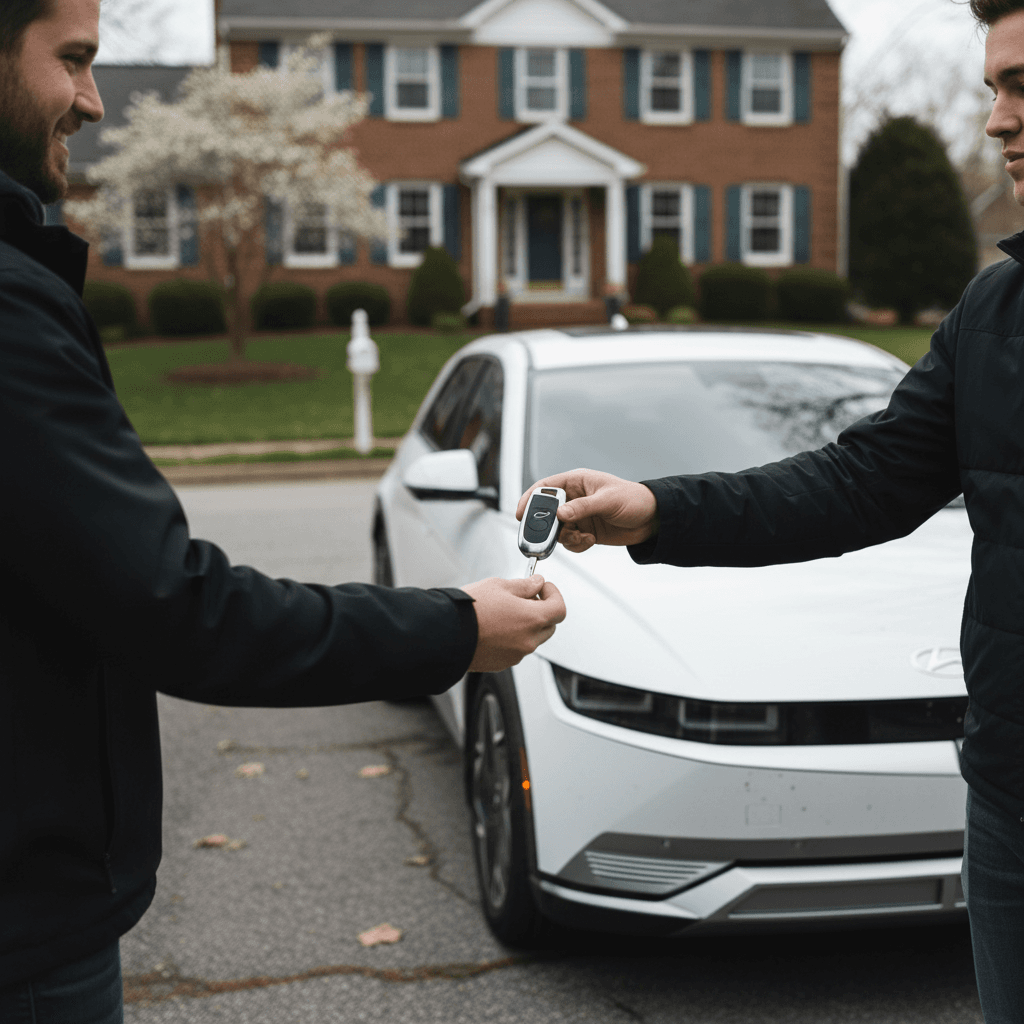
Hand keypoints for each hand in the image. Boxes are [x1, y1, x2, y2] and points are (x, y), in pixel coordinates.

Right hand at [462, 575, 565, 671]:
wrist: (446, 634)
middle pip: (549, 625)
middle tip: (526, 597)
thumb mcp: (499, 586)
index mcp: (533, 619)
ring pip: (532, 638)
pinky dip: (513, 638)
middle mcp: (529, 640)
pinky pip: (517, 649)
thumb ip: (524, 585)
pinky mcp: (503, 663)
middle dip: (542, 610)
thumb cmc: (469, 610)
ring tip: (505, 611)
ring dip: (527, 625)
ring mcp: (516, 654)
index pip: (560, 608)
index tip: (543, 587)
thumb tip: (536, 583)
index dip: (553, 594)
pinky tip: (496, 626)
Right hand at [517, 470, 658, 552]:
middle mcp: (574, 499)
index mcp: (577, 482)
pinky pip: (570, 542)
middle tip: (552, 536)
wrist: (653, 520)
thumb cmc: (634, 499)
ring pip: (557, 530)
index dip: (530, 498)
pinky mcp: (585, 531)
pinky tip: (590, 541)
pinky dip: (576, 545)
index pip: (545, 487)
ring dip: (566, 538)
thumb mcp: (607, 500)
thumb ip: (582, 508)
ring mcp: (579, 516)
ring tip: (582, 537)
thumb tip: (560, 514)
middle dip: (548, 526)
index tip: (521, 513)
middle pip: (547, 512)